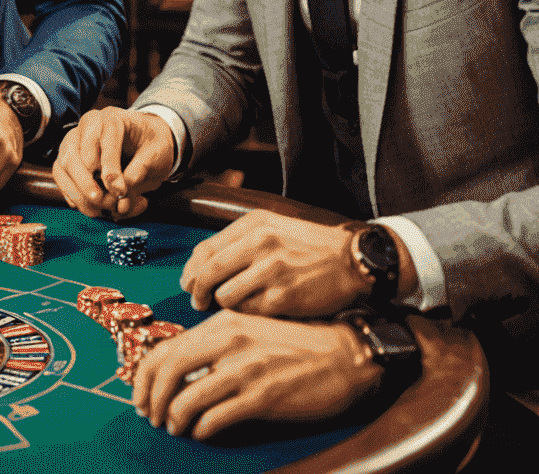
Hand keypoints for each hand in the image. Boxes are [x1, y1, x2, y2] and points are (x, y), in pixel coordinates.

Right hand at [51, 108, 174, 218]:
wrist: (146, 143)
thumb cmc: (152, 143)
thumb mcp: (159, 150)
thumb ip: (143, 166)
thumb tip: (126, 184)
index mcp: (111, 118)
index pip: (103, 139)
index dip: (110, 167)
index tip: (120, 190)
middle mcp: (87, 128)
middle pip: (73, 153)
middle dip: (85, 182)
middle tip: (102, 201)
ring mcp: (74, 143)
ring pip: (62, 167)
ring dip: (78, 193)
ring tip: (99, 210)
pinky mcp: (69, 160)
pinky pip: (61, 179)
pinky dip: (73, 196)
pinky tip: (92, 208)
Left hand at [131, 311, 383, 439]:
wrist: (343, 354)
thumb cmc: (295, 344)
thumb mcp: (249, 332)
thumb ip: (215, 345)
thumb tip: (181, 369)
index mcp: (221, 325)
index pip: (166, 348)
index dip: (145, 375)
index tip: (140, 394)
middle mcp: (228, 343)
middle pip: (168, 370)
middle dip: (151, 397)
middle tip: (148, 415)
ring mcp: (245, 370)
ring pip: (188, 398)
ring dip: (174, 418)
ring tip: (174, 427)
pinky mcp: (263, 398)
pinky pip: (217, 418)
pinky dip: (202, 429)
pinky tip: (202, 433)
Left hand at [178, 211, 384, 316]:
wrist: (351, 260)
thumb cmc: (308, 246)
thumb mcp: (272, 227)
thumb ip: (238, 241)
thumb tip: (201, 264)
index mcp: (253, 224)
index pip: (205, 249)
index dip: (191, 270)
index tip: (186, 283)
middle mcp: (260, 244)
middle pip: (209, 273)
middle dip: (197, 291)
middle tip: (196, 302)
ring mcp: (272, 272)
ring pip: (226, 296)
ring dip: (222, 305)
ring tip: (228, 307)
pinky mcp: (285, 298)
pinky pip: (250, 312)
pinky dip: (245, 315)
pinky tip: (252, 312)